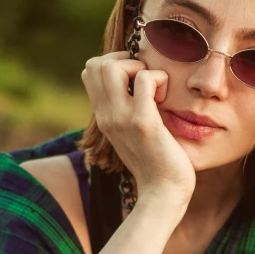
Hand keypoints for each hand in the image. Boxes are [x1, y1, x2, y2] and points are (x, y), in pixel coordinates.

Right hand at [81, 51, 195, 205]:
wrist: (162, 194)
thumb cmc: (155, 164)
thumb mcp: (132, 134)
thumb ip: (127, 111)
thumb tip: (138, 86)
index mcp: (103, 117)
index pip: (89, 71)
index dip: (113, 63)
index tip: (135, 80)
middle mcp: (106, 116)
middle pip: (95, 64)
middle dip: (124, 60)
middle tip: (144, 80)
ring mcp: (122, 119)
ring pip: (112, 66)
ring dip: (139, 67)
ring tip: (154, 88)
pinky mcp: (143, 123)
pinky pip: (145, 79)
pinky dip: (159, 79)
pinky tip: (165, 99)